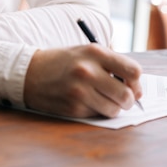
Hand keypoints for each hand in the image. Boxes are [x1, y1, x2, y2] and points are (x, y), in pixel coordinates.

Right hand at [24, 44, 141, 117]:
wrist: (29, 73)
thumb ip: (111, 65)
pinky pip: (97, 114)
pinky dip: (95, 111)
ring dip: (113, 108)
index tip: (133, 86)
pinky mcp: (73, 107)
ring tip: (103, 100)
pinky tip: (85, 102)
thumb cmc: (62, 63)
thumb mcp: (85, 52)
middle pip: (126, 94)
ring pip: (114, 109)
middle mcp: (88, 71)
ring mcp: (80, 91)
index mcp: (94, 53)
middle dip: (128, 100)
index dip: (137, 82)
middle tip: (123, 99)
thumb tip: (136, 88)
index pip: (133, 71)